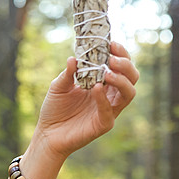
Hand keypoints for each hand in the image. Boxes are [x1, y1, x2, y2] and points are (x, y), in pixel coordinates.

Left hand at [33, 41, 138, 160]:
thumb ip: (68, 73)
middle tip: (112, 58)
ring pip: (129, 93)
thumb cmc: (54, 109)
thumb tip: (73, 58)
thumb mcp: (58, 86)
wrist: (47, 134)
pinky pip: (110, 111)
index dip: (120, 53)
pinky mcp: (103, 124)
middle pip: (132, 77)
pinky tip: (96, 88)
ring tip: (107, 72)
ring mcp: (109, 110)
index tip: (111, 43)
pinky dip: (104, 99)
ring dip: (121, 80)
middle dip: (126, 65)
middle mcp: (110, 95)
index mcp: (102, 82)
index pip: (120, 66)